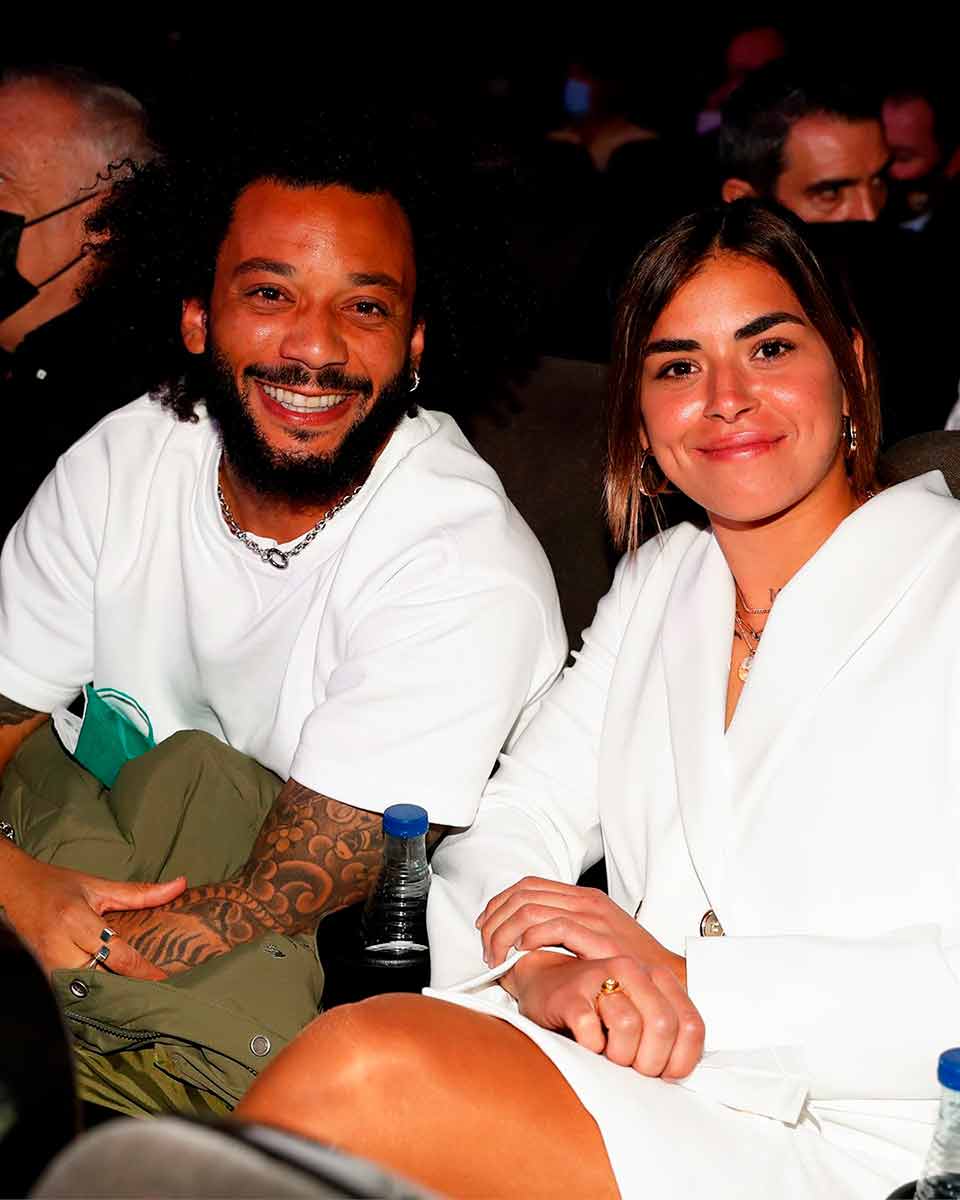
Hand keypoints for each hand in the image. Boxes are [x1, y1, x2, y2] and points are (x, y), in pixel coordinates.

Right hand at [1, 849, 185, 978]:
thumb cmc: (57, 885)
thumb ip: (139, 893)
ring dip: (111, 991)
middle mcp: (60, 947)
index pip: (116, 953)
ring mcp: (47, 964)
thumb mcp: (98, 886)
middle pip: (101, 977)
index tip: (163, 978)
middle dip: (128, 985)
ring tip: (138, 995)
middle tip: (157, 991)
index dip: (142, 969)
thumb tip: (180, 885)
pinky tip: (110, 991)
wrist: (14, 889)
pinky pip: (72, 988)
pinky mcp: (43, 974)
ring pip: (86, 988)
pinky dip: (92, 990)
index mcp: (75, 921)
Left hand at [478, 877, 685, 987]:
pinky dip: (530, 938)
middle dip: (495, 920)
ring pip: (530, 909)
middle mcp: (584, 900)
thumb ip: (565, 931)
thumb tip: (525, 940)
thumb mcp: (596, 936)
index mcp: (581, 896)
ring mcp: (592, 917)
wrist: (670, 977)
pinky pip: (554, 927)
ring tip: (498, 957)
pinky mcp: (599, 937)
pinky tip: (521, 953)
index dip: (499, 903)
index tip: (485, 926)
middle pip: (522, 895)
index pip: (527, 886)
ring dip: (505, 933)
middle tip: (487, 947)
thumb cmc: (631, 964)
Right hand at [508, 950, 703, 1078]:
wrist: (545, 985)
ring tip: (608, 1052)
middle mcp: (632, 971)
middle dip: (650, 1060)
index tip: (665, 1072)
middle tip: (633, 1067)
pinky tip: (587, 1042)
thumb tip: (682, 1073)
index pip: (691, 1025)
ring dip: (619, 1054)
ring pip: (629, 1026)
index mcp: (657, 978)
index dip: (681, 1059)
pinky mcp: (571, 994)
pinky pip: (590, 1031)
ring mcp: (599, 977)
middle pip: (663, 1025)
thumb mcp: (639, 1014)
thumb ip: (665, 1033)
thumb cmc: (596, 1008)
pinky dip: (591, 1048)